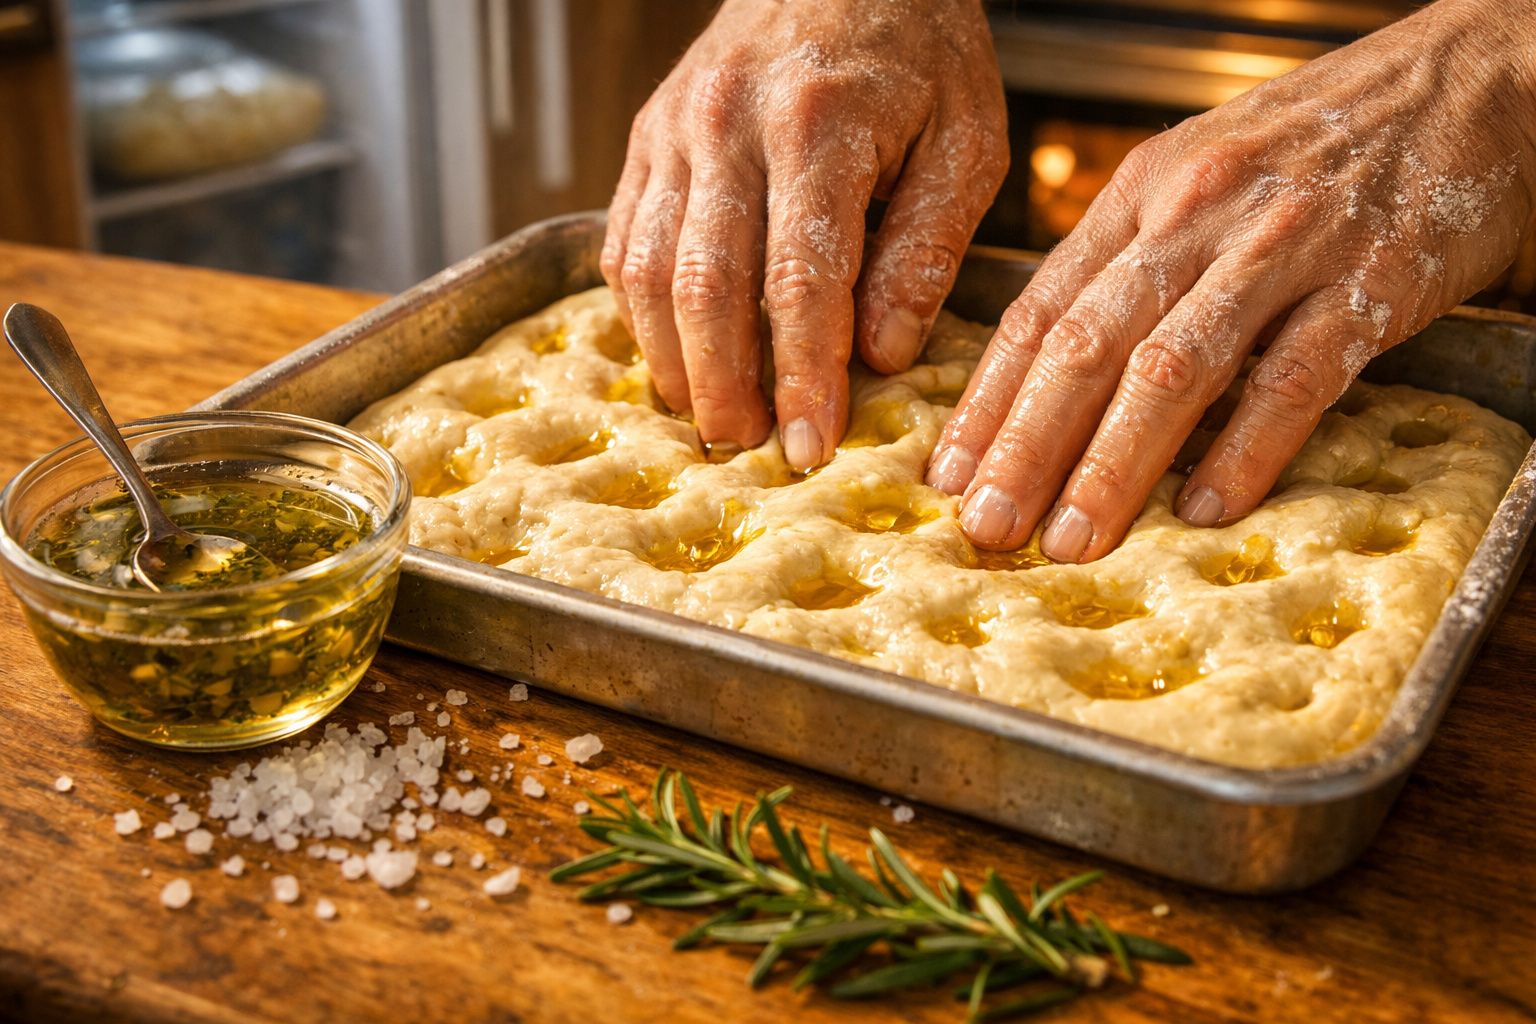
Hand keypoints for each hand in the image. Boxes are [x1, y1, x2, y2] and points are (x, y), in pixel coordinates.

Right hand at [602, 0, 1006, 469]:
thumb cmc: (920, 51)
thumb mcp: (966, 141)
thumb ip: (926, 250)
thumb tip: (882, 356)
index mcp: (819, 127)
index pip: (800, 282)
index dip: (803, 376)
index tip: (811, 447)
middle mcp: (729, 125)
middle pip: (704, 287)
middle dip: (723, 385)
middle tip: (747, 447)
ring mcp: (676, 129)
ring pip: (645, 270)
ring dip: (673, 358)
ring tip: (709, 416)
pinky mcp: (649, 137)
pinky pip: (623, 239)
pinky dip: (641, 311)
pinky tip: (676, 352)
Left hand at [927, 0, 1535, 561]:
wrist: (1467, 76)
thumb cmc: (1319, 140)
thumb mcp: (1198, 175)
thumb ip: (1133, 261)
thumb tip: (1060, 370)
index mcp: (1142, 193)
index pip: (1039, 309)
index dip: (988, 400)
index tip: (950, 475)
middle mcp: (1195, 214)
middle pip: (1086, 345)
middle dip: (1026, 446)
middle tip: (988, 526)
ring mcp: (1282, 246)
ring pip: (1173, 367)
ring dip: (1115, 464)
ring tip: (1075, 538)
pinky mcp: (1369, 279)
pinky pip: (1294, 377)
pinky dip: (1246, 449)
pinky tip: (1206, 509)